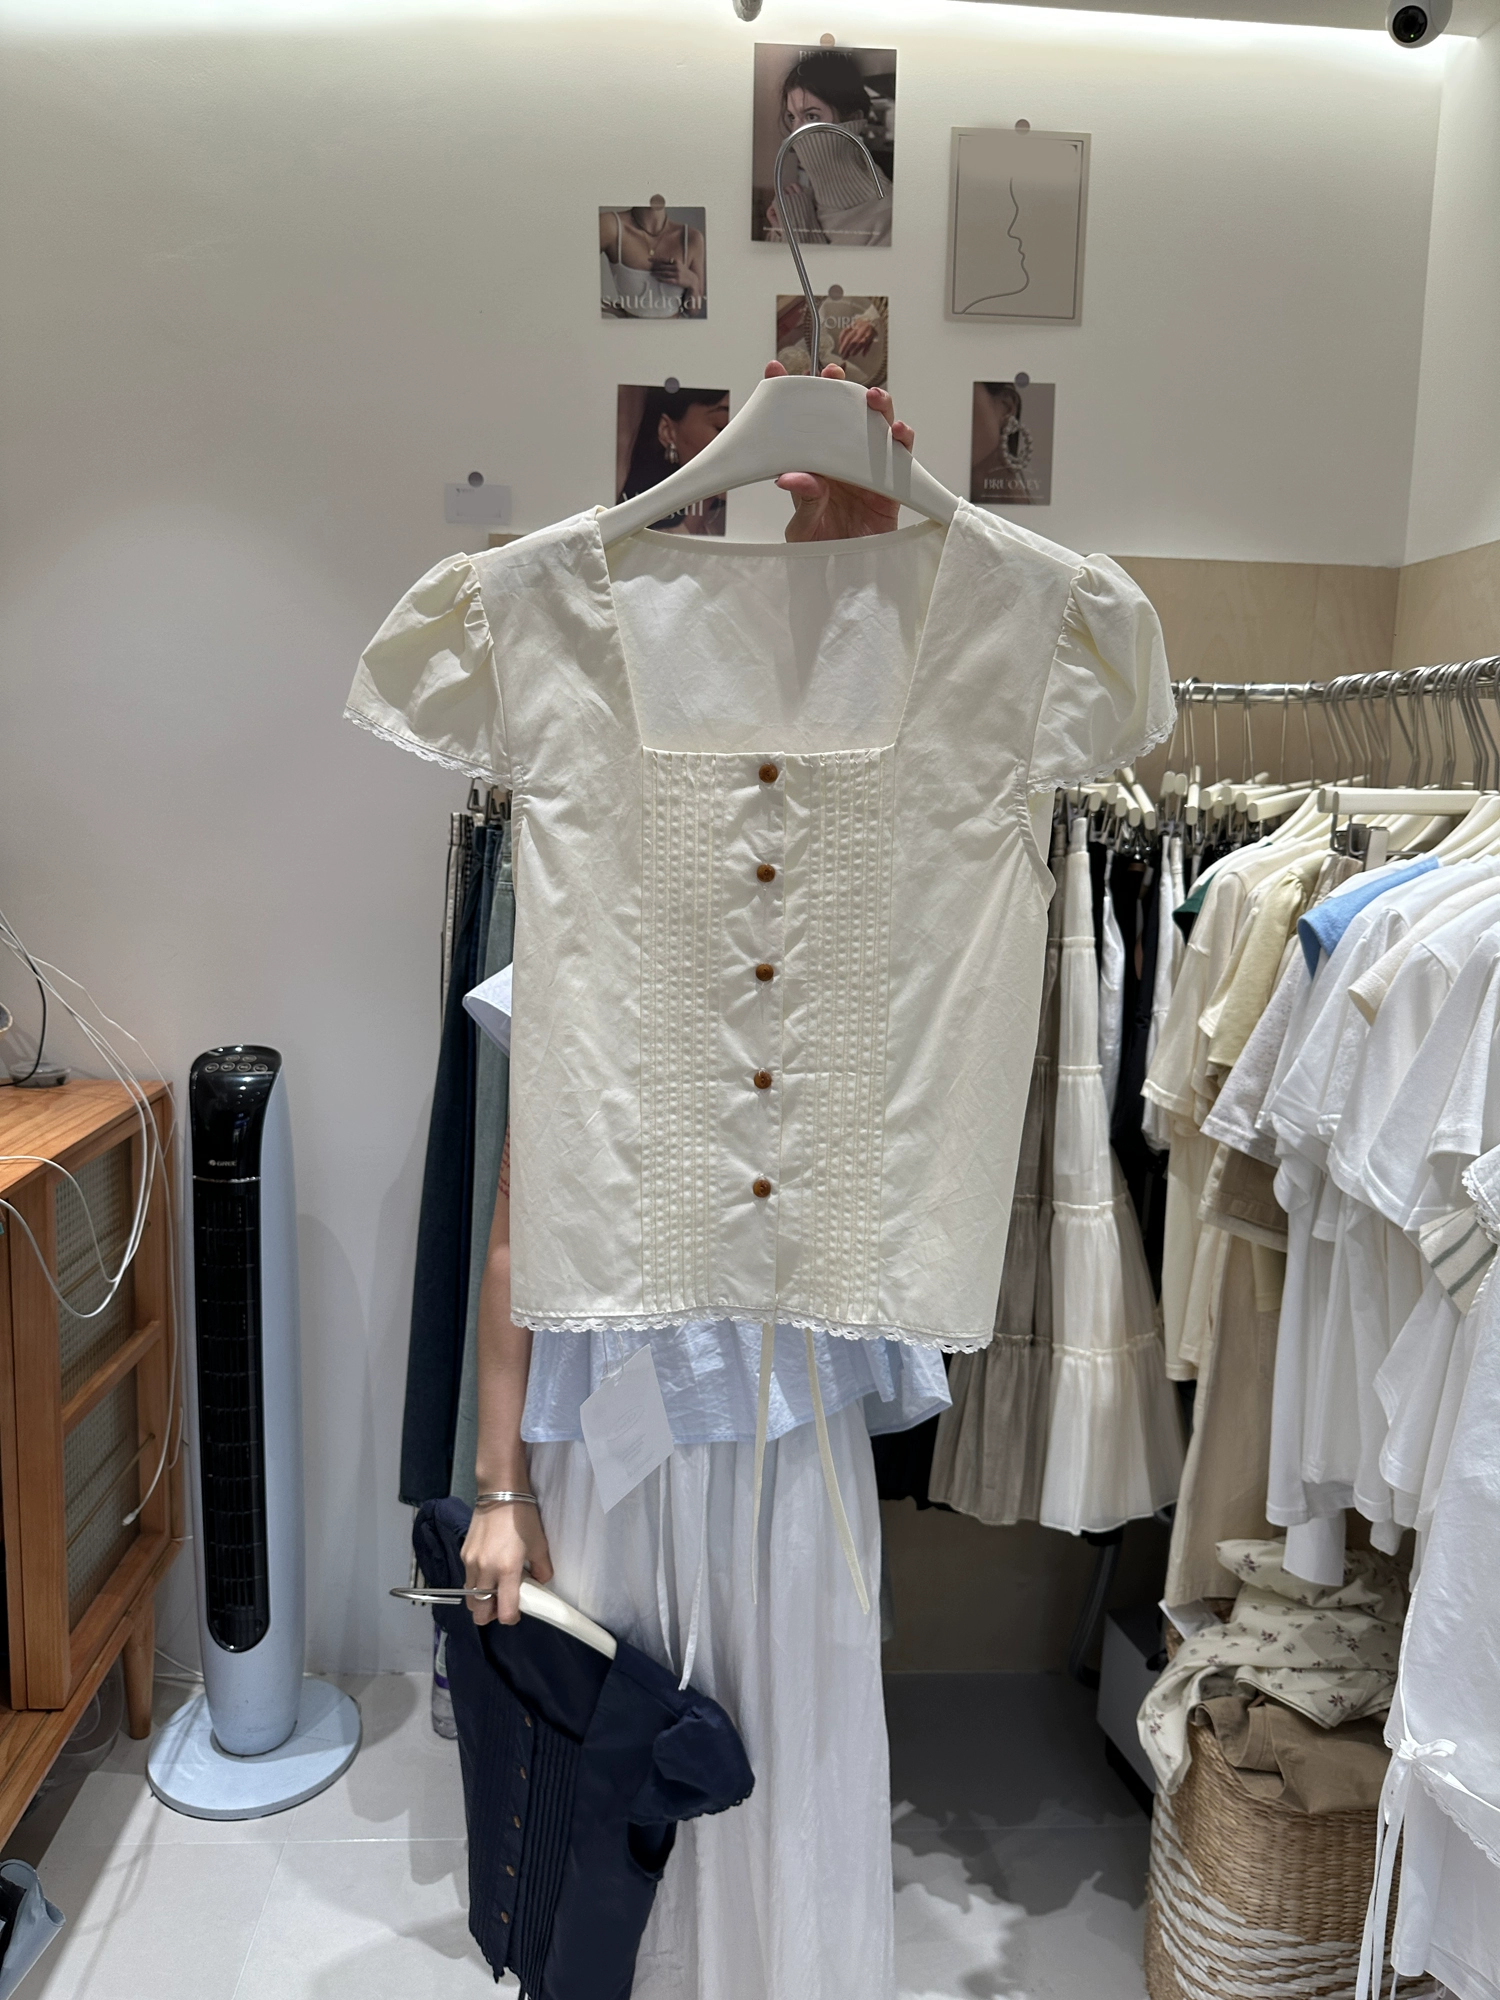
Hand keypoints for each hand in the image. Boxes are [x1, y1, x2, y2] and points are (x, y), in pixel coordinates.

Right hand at [461, 1498, 553, 1626]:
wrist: (500, 1492)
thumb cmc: (523, 1517)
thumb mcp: (540, 1545)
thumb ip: (542, 1570)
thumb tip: (539, 1583)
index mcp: (507, 1570)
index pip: (505, 1612)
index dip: (511, 1617)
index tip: (517, 1611)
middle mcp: (485, 1571)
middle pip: (479, 1612)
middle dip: (490, 1614)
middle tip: (503, 1604)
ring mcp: (471, 1563)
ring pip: (470, 1597)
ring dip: (482, 1600)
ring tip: (496, 1588)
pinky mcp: (464, 1554)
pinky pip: (468, 1579)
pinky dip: (477, 1583)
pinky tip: (489, 1570)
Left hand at [649, 255, 688, 285]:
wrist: (693, 280)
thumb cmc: (683, 272)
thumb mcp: (679, 265)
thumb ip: (671, 263)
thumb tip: (660, 263)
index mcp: (676, 261)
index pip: (664, 259)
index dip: (656, 259)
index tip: (649, 259)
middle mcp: (676, 267)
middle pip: (663, 267)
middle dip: (655, 268)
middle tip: (649, 269)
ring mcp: (677, 274)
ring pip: (664, 273)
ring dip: (657, 273)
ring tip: (651, 274)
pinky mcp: (677, 281)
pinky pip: (667, 280)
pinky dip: (662, 279)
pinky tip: (657, 279)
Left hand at [764, 360, 913, 541]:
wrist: (847, 580)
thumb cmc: (821, 551)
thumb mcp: (803, 527)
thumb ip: (803, 499)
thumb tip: (791, 477)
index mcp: (814, 466)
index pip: (800, 425)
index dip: (790, 396)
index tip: (775, 369)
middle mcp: (841, 461)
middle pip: (843, 416)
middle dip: (839, 390)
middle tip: (832, 372)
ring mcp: (868, 470)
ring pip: (876, 428)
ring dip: (878, 408)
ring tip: (874, 397)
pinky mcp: (891, 485)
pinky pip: (900, 457)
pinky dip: (903, 441)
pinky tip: (899, 431)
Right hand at [836, 319, 877, 359]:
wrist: (871, 318)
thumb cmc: (872, 331)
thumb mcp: (873, 339)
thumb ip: (867, 347)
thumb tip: (864, 355)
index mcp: (868, 334)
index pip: (861, 343)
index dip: (856, 349)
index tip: (851, 354)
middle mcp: (862, 330)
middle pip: (853, 341)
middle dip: (847, 349)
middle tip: (843, 356)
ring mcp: (856, 327)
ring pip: (848, 337)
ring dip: (843, 345)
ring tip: (841, 352)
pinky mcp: (852, 324)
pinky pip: (845, 330)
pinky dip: (841, 336)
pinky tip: (840, 342)